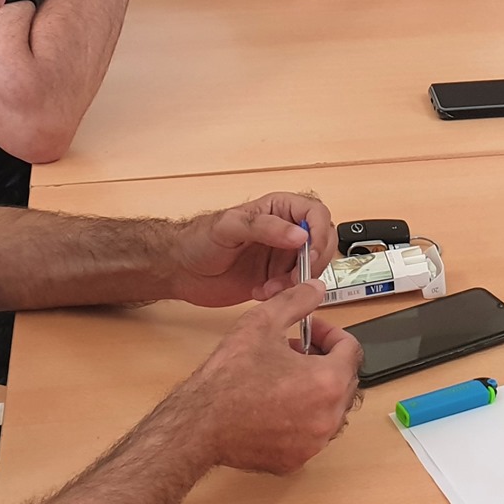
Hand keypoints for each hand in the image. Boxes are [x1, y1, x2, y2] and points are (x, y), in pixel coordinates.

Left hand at [168, 191, 333, 307]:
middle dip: (310, 263)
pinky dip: (286, 294)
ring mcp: (282, 256)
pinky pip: (296, 287)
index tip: (309, 254)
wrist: (182, 271)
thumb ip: (264, 227)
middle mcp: (286, 231)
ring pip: (311, 269)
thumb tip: (299, 234)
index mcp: (280, 209)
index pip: (317, 215)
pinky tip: (262, 292)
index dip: (320, 235)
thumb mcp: (229, 227)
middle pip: (322, 243)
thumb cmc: (198, 240)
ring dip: (296, 282)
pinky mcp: (276, 278)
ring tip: (270, 288)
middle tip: (292, 278)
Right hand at [175, 280, 361, 474]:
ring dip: (316, 389)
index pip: (350, 350)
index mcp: (327, 381)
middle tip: (296, 350)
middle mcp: (329, 417)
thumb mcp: (262, 323)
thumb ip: (295, 301)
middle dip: (325, 360)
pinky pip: (311, 433)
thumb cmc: (230, 375)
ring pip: (330, 409)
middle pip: (345, 380)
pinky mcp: (297, 460)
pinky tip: (275, 406)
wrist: (200, 424)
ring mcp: (314, 443)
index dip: (330, 334)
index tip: (310, 330)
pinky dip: (302, 417)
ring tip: (284, 377)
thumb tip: (316, 288)